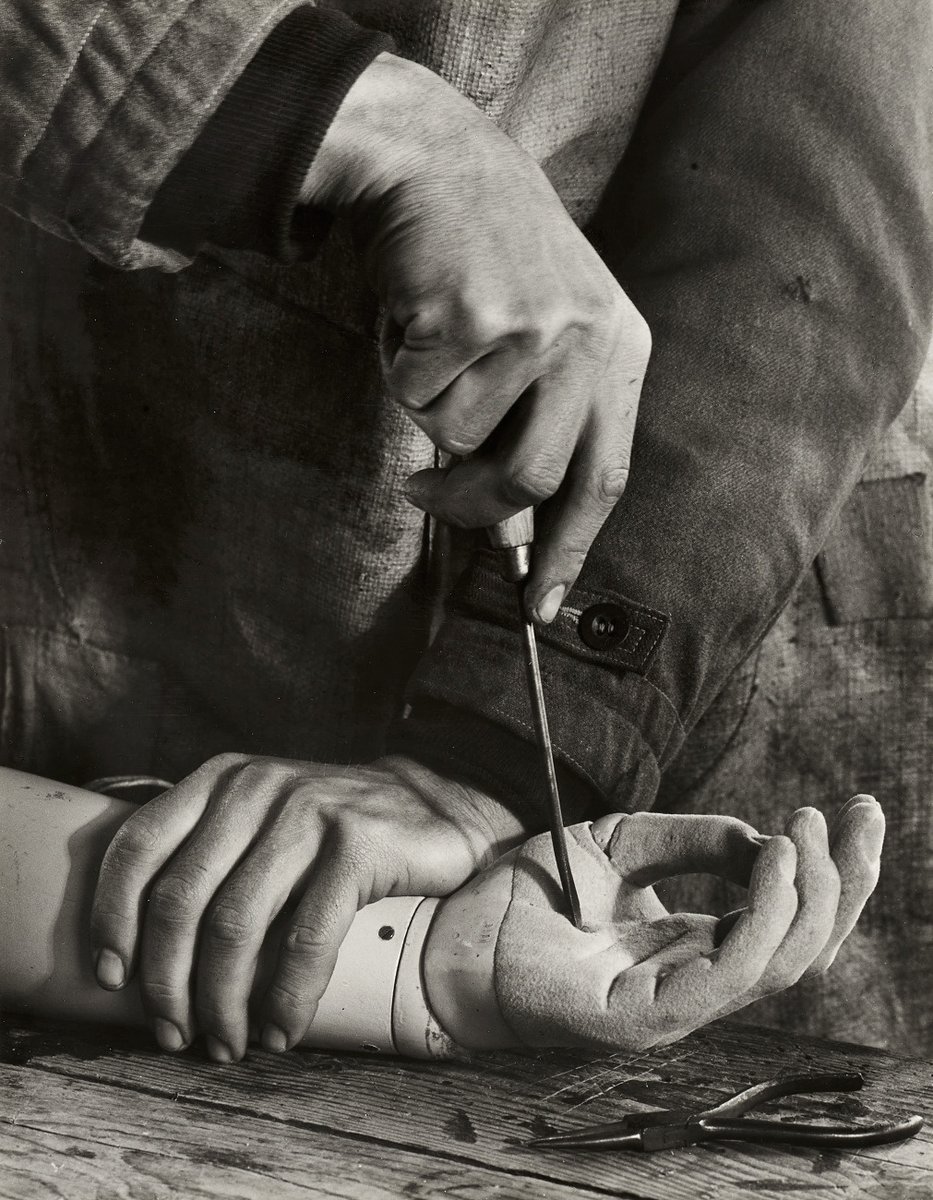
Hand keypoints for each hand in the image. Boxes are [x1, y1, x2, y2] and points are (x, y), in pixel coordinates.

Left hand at [89, 754, 524, 1060]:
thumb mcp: (264, 821)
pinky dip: (287, 997)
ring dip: (222, 1002)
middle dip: (168, 982)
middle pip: (182, 898)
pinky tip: (281, 1030)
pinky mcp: (357, 844)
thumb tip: (142, 950)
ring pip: (235, 924)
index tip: (113, 977)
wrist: (441, 814)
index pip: (138, 845)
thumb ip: (210, 856)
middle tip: (176, 1033)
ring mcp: (308, 811)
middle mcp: (257, 787)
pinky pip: (306, 938)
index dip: (113, 917)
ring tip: (227, 1043)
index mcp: (221, 780)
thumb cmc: (337, 834)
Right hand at [302, 53, 649, 622]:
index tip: (542, 608)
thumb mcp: (545, 334)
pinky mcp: (473, 320)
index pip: (605, 479)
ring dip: (426, 407)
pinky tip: (414, 315)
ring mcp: (533, 331)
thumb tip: (513, 534)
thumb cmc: (490, 259)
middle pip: (530, 483)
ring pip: (458, 440)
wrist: (439, 159)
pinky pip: (416, 396)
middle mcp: (588, 345)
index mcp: (620, 353)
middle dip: (469, 507)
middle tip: (425, 496)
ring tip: (433, 343)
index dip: (571, 551)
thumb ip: (541, 427)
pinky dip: (397, 369)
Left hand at [429, 798, 883, 1050]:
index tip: (854, 810)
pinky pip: (731, 972)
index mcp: (694, 946)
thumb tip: (763, 838)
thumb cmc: (529, 895)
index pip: (788, 921)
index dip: (833, 870)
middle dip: (848, 883)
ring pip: (782, 963)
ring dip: (811, 893)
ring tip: (806, 831)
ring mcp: (674, 1005)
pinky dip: (764, 914)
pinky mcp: (645, 1018)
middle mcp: (695, 980)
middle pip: (805, 947)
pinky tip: (773, 860)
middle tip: (864, 816)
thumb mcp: (619, 846)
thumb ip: (691, 842)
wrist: (453, 933)